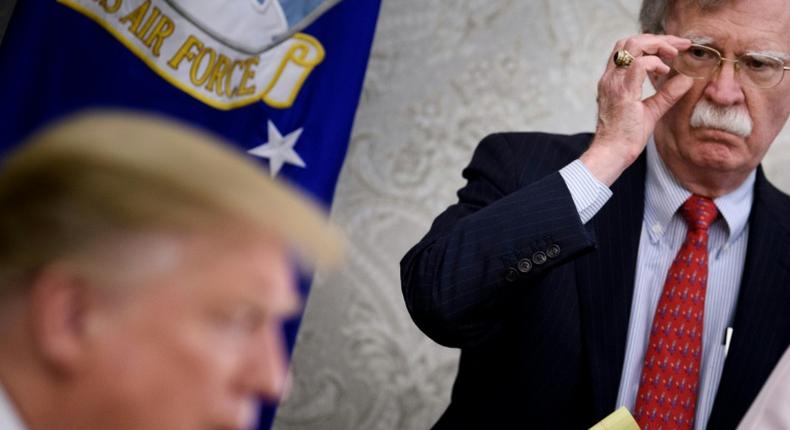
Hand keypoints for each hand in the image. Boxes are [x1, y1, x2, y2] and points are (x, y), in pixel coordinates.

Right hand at [581, 34, 694, 185]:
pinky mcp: (623, 92)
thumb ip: (666, 94)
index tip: (673, 48)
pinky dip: (655, 62)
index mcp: (613, 80)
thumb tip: (687, 79)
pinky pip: (639, 65)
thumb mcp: (651, 111)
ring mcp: (614, 83)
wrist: (612, 153)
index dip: (652, 42)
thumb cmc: (626, 137)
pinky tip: (665, 70)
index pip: (628, 47)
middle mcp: (611, 78)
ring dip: (658, 45)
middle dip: (658, 38)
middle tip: (679, 45)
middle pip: (630, 40)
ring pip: (633, 46)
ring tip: (674, 54)